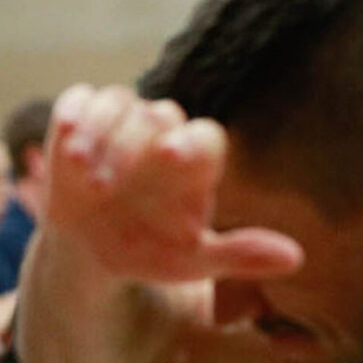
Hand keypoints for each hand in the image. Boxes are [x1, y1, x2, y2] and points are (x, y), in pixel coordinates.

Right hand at [45, 84, 301, 284]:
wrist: (90, 250)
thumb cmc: (148, 252)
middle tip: (111, 187)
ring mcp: (122, 121)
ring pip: (119, 103)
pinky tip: (66, 138)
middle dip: (133, 147)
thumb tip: (296, 258)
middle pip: (158, 117)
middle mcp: (162, 133)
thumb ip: (239, 255)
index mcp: (195, 162)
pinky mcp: (82, 117)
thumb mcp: (192, 262)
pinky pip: (80, 100)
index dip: (191, 144)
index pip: (204, 138)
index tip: (171, 156)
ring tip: (86, 172)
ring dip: (101, 134)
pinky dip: (73, 116)